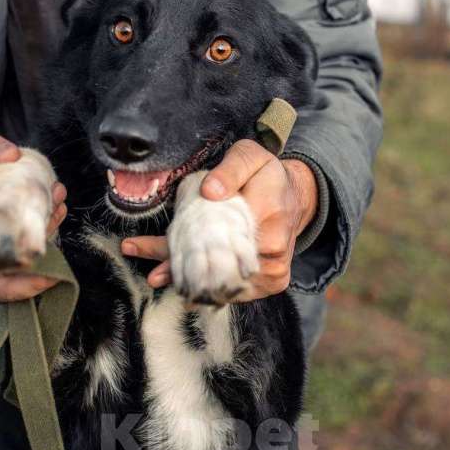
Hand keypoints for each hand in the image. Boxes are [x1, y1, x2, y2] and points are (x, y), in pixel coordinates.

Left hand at [122, 139, 316, 299]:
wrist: (295, 198)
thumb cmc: (267, 176)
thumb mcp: (251, 157)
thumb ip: (231, 169)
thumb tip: (210, 191)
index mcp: (267, 213)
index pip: (222, 235)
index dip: (187, 245)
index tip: (155, 248)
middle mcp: (274, 249)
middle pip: (220, 266)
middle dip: (183, 271)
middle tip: (153, 276)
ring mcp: (275, 270)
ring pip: (227, 284)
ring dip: (195, 282)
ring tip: (160, 277)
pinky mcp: (273, 282)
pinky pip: (238, 292)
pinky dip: (213, 291)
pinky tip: (190, 290)